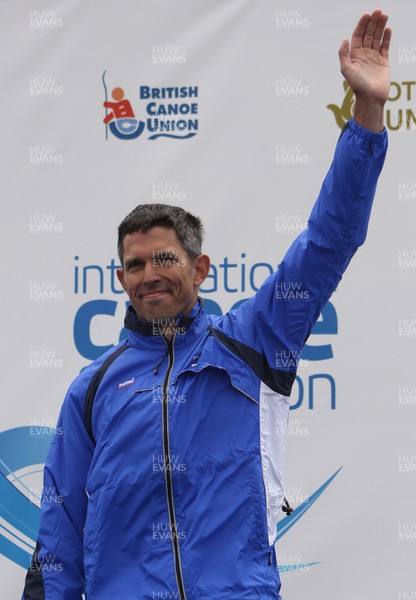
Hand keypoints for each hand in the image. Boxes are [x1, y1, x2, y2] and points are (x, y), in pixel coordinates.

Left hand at [338, 9, 391, 130]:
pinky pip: (385, 47)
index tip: (367, 15)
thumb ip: (344, 54)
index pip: (358, 36)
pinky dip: (386, 38)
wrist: (370, 98)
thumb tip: (344, 39)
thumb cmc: (357, 85)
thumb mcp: (346, 69)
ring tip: (384, 15)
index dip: (362, 25)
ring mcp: (374, 58)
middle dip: (373, 22)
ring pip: (377, 38)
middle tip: (378, 11)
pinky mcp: (383, 62)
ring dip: (380, 27)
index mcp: (354, 56)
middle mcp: (364, 55)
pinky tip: (388, 29)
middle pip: (368, 34)